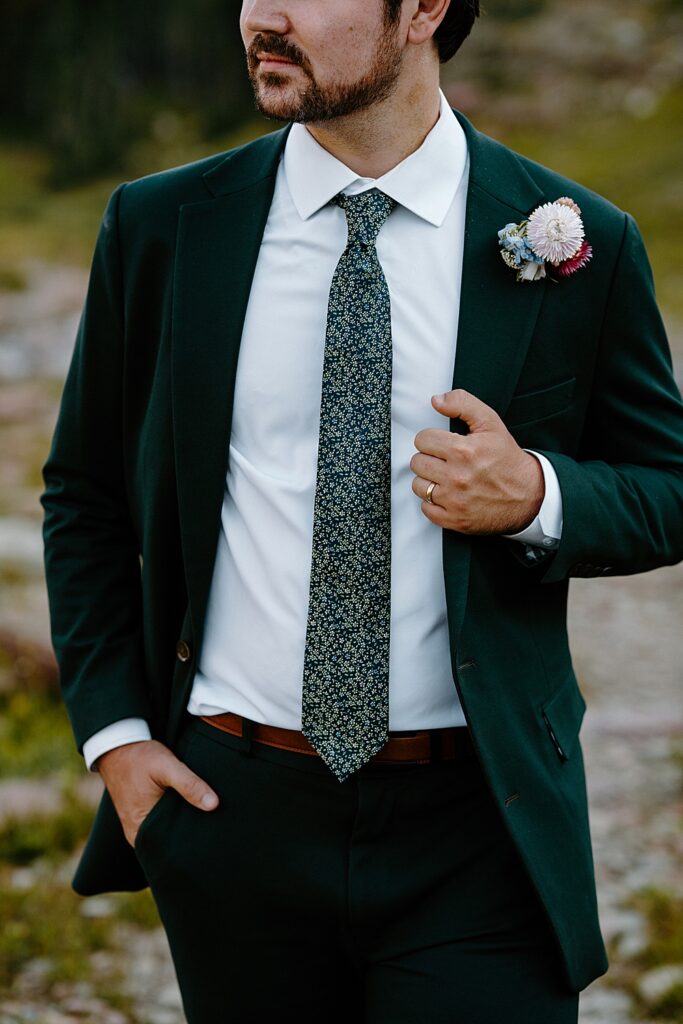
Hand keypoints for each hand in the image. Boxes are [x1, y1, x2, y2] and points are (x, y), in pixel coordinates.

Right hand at [97, 739, 218, 848]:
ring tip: (202, 820)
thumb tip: (214, 805)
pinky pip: (158, 825)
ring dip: (180, 827)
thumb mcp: (167, 767)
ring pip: (164, 834)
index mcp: (141, 830)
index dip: (193, 843)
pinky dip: (171, 820)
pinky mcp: (138, 817)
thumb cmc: (139, 757)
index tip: (212, 838)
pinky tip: (186, 812)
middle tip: (213, 830)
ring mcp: (136, 826)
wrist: (115, 747)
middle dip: (188, 837)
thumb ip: (190, 785)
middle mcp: (137, 834)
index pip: (173, 849)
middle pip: (169, 844)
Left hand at [410, 389, 544, 534]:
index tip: (443, 444)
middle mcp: (457, 477)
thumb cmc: (507, 460)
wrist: (528, 495)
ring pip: (418, 485)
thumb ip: (463, 404)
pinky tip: (448, 494)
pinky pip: (426, 508)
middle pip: (417, 462)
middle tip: (445, 461)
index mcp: (463, 451)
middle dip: (430, 458)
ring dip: (429, 480)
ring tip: (446, 477)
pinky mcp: (454, 519)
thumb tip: (437, 400)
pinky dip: (433, 502)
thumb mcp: (491, 423)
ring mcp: (454, 500)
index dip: (432, 439)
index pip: (422, 439)